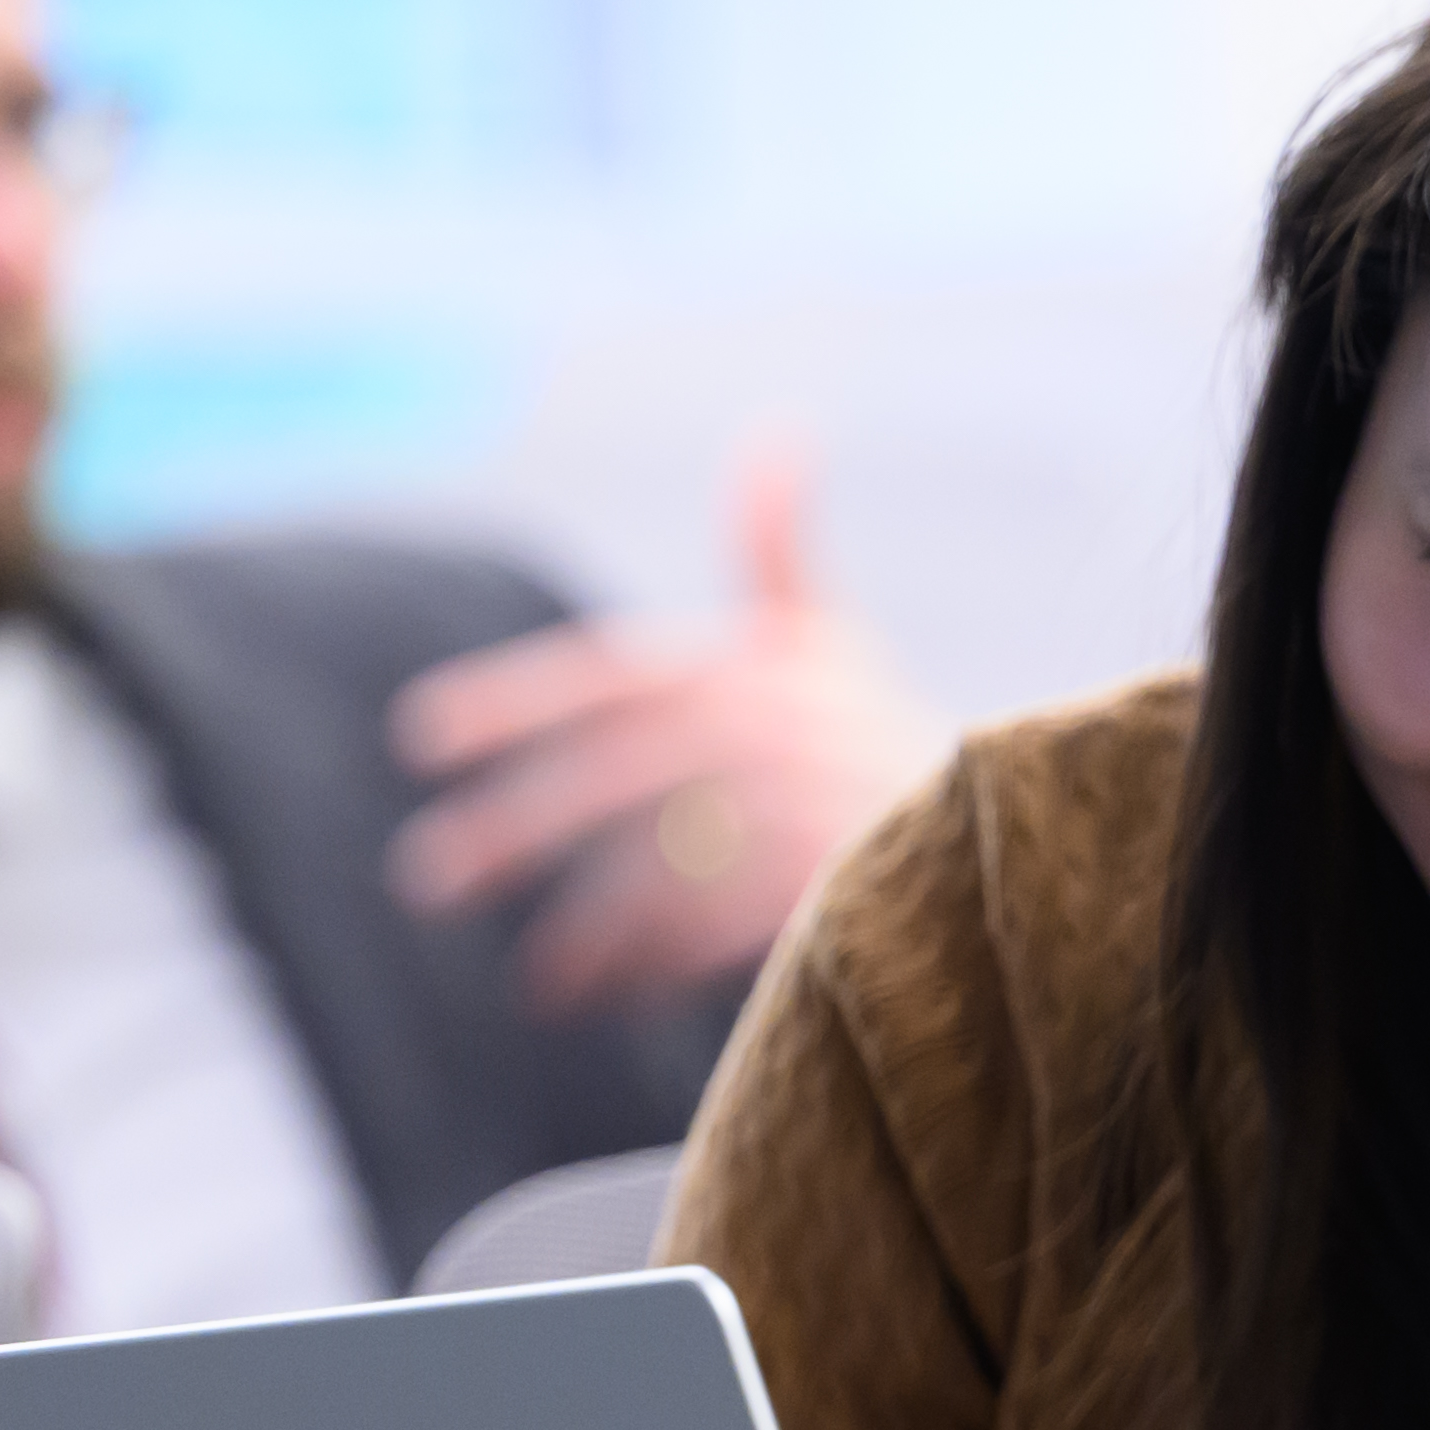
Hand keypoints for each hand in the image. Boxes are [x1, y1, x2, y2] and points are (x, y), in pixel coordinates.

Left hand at [384, 444, 941, 1009]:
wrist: (1013, 843)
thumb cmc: (886, 741)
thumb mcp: (832, 646)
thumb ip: (780, 554)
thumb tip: (777, 433)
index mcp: (760, 664)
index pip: (610, 675)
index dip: (509, 700)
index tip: (416, 737)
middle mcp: (779, 727)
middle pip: (613, 780)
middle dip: (514, 831)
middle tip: (427, 879)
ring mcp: (806, 810)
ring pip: (655, 871)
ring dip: (585, 930)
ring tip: (538, 978)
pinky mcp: (830, 890)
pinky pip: (710, 935)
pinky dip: (651, 968)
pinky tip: (606, 996)